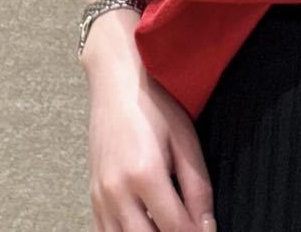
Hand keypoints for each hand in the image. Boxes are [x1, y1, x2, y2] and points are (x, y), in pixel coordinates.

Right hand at [85, 46, 214, 231]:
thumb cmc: (153, 105)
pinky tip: (145, 225)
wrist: (116, 83)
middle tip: (189, 229)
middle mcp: (117, 192)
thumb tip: (207, 226)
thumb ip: (198, 187)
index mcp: (144, 175)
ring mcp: (100, 197)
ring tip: (168, 225)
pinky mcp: (92, 197)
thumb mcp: (185, 140)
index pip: (174, 228)